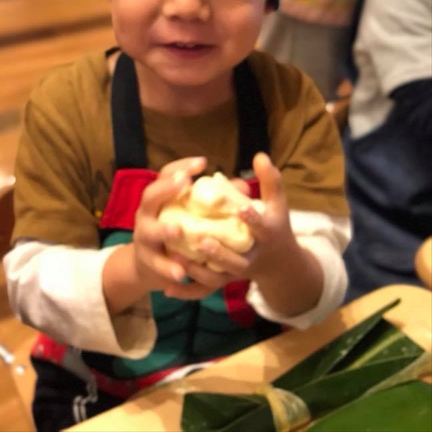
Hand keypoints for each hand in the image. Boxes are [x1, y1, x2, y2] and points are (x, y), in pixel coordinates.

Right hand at [133, 156, 212, 294]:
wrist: (151, 266)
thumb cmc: (180, 231)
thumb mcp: (193, 213)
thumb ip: (217, 200)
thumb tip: (243, 188)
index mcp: (161, 197)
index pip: (167, 174)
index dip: (182, 166)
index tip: (203, 162)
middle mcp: (148, 213)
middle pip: (150, 196)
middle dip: (166, 189)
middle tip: (185, 183)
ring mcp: (144, 237)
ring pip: (148, 231)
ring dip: (162, 230)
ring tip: (177, 230)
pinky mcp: (147, 261)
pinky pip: (156, 264)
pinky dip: (167, 268)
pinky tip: (180, 273)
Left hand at [168, 153, 294, 293]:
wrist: (278, 262)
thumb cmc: (274, 225)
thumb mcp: (277, 203)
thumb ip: (270, 179)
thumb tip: (259, 155)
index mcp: (267, 236)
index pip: (261, 228)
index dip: (252, 219)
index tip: (239, 208)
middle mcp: (252, 258)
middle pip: (236, 261)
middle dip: (219, 252)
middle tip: (201, 240)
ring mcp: (236, 273)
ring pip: (217, 278)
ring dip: (197, 270)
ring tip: (178, 258)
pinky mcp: (224, 282)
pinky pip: (204, 291)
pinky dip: (186, 291)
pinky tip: (167, 288)